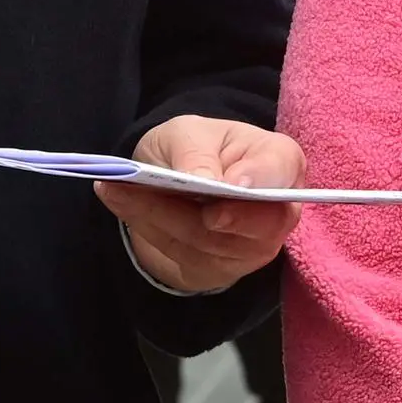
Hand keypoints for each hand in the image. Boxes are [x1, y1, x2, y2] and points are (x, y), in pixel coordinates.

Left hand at [95, 117, 303, 293]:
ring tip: (118, 188)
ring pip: (211, 243)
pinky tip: (120, 202)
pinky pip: (186, 258)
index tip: (232, 186)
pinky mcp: (220, 269)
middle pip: (259, 225)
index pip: (283, 170)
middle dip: (217, 218)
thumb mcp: (187, 132)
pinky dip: (149, 229)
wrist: (171, 179)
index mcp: (279, 162)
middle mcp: (276, 211)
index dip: (261, 179)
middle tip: (183, 204)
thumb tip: (206, 180)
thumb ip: (196, 153)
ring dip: (162, 216)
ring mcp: (252, 247)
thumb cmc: (193, 148)